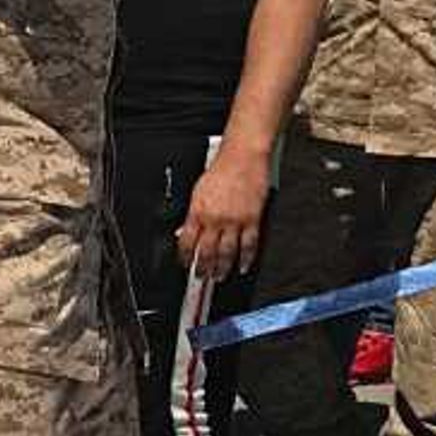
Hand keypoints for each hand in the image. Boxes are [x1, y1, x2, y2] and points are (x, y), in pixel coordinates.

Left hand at [175, 155, 267, 280]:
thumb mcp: (197, 192)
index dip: (185, 257)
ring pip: (227, 252)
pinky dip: (247, 258)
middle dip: (202, 268)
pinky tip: (244, 266)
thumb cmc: (221, 170)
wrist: (242, 157)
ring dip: (222, 268)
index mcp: (197, 212)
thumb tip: (183, 231)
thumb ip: (192, 214)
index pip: (186, 242)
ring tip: (219, 277)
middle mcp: (214, 219)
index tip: (185, 265)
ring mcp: (234, 221)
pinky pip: (249, 244)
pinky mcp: (253, 219)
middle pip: (206, 252)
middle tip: (201, 279)